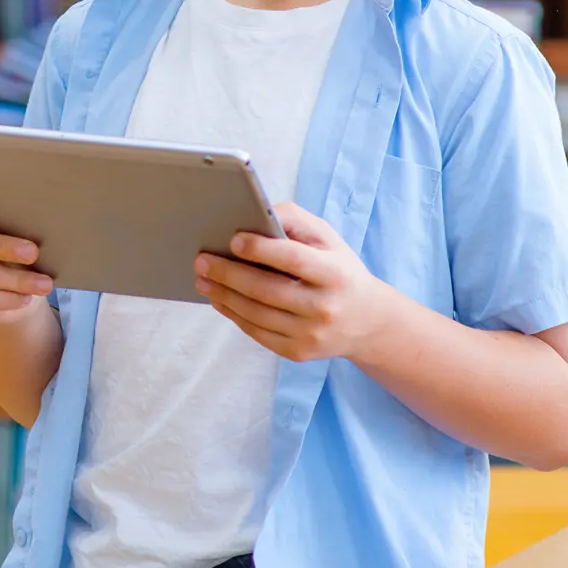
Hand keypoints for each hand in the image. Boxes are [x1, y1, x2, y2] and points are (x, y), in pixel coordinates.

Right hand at [0, 197, 53, 325]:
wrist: (12, 290)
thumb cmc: (14, 249)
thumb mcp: (14, 233)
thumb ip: (13, 225)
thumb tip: (36, 224)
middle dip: (0, 247)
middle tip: (32, 252)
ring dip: (15, 279)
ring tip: (43, 283)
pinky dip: (6, 299)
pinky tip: (26, 297)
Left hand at [194, 202, 398, 363]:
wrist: (366, 321)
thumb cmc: (338, 270)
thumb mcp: (327, 239)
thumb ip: (294, 221)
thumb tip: (255, 215)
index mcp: (335, 274)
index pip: (293, 259)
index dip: (261, 249)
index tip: (233, 239)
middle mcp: (324, 307)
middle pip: (267, 290)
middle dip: (228, 274)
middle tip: (201, 260)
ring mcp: (311, 334)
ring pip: (257, 314)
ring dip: (223, 295)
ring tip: (202, 279)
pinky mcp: (298, 352)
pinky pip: (258, 333)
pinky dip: (233, 315)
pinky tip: (218, 299)